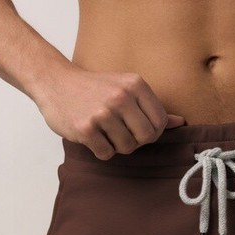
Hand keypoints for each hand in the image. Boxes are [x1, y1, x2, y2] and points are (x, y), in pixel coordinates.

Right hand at [34, 64, 185, 159]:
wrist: (54, 81)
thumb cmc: (94, 88)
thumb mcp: (125, 88)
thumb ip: (151, 107)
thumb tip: (180, 123)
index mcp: (135, 85)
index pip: (160, 122)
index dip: (152, 132)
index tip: (138, 128)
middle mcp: (120, 97)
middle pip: (146, 138)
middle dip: (136, 141)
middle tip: (121, 133)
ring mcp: (102, 113)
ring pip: (127, 148)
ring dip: (116, 146)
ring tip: (105, 131)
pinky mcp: (86, 128)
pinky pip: (106, 153)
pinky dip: (101, 150)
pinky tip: (92, 136)